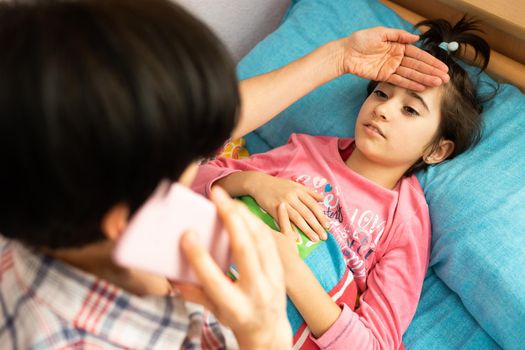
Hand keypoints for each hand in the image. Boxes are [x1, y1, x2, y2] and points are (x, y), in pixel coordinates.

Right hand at [174, 186, 291, 349]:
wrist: (269, 330)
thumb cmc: (236, 318)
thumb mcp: (213, 311)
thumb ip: (193, 293)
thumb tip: (171, 274)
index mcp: (235, 307)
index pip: (214, 280)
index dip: (199, 257)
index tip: (187, 234)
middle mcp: (256, 291)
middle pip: (244, 251)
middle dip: (230, 220)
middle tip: (217, 197)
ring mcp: (272, 278)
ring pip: (260, 239)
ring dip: (244, 215)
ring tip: (227, 199)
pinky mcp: (280, 267)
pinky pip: (268, 239)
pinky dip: (254, 221)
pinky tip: (241, 210)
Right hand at [249, 172, 328, 241]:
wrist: (259, 183)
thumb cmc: (278, 185)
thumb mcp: (294, 184)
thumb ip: (309, 192)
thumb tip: (323, 199)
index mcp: (299, 190)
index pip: (314, 205)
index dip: (321, 216)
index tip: (328, 226)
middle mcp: (292, 196)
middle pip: (308, 213)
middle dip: (317, 226)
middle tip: (325, 237)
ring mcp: (283, 203)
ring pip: (298, 218)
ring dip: (308, 230)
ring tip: (315, 239)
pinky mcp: (273, 208)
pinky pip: (284, 221)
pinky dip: (291, 229)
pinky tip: (297, 237)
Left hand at [339, 26, 449, 90]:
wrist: (345, 53)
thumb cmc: (361, 40)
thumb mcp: (381, 33)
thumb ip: (399, 36)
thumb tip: (416, 38)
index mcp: (398, 46)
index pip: (418, 55)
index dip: (431, 61)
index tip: (443, 67)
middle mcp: (396, 58)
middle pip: (418, 66)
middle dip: (432, 72)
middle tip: (445, 79)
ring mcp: (390, 68)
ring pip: (411, 74)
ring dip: (424, 79)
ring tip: (438, 84)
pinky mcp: (383, 76)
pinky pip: (399, 81)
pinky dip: (410, 84)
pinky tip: (421, 87)